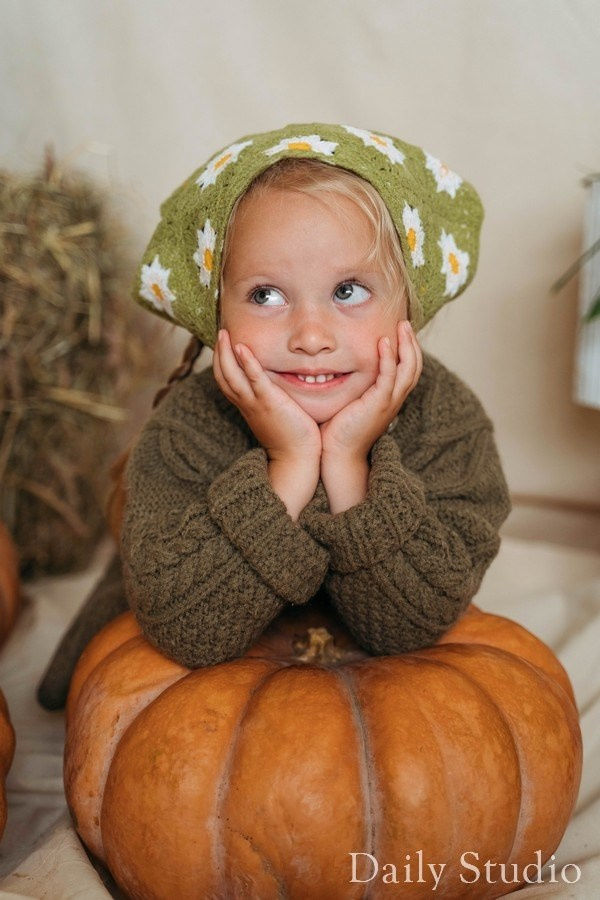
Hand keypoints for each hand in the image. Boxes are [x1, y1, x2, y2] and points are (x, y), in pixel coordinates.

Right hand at [213, 330, 320, 518]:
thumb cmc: (291, 437)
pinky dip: (246, 363)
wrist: (296, 458)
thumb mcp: (276, 413)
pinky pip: (253, 379)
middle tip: (221, 332)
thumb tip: (277, 385)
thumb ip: (272, 398)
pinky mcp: (269, 402)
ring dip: (226, 353)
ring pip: (231, 375)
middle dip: (219, 352)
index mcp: (247, 405)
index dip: (223, 361)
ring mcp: (255, 403)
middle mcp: (246, 403)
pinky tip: (242, 347)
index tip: (225, 344)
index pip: (227, 380)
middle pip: (222, 375)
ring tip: (224, 333)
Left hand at [319, 320, 422, 513]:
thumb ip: (353, 387)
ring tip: (402, 327)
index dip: (408, 351)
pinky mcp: (378, 405)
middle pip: (414, 367)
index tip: (400, 332)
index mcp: (389, 400)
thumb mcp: (350, 403)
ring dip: (406, 346)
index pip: (407, 371)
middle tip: (405, 324)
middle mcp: (393, 401)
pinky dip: (389, 358)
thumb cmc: (338, 430)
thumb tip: (339, 368)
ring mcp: (388, 403)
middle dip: (412, 343)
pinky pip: (389, 377)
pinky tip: (384, 343)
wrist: (337, 455)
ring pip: (408, 370)